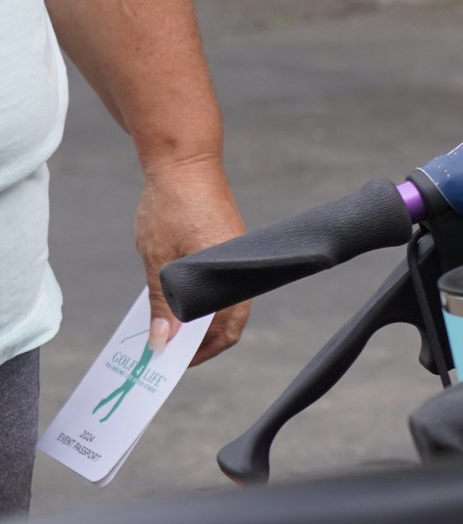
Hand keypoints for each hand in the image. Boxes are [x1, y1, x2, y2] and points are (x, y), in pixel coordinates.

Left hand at [134, 159, 248, 363]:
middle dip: (199, 340)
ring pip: (224, 302)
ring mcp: (239, 260)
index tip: (173, 361)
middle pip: (229, 321)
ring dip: (199, 317)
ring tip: (167, 322)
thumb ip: (162, 302)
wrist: (185, 162)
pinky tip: (175, 295)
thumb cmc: (172, 206)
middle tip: (167, 346)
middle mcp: (242, 272)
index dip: (202, 351)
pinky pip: (221, 284)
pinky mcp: (231, 249)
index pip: (227, 329)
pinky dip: (201, 297)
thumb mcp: (159, 259)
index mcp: (230, 277)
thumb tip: (163, 341)